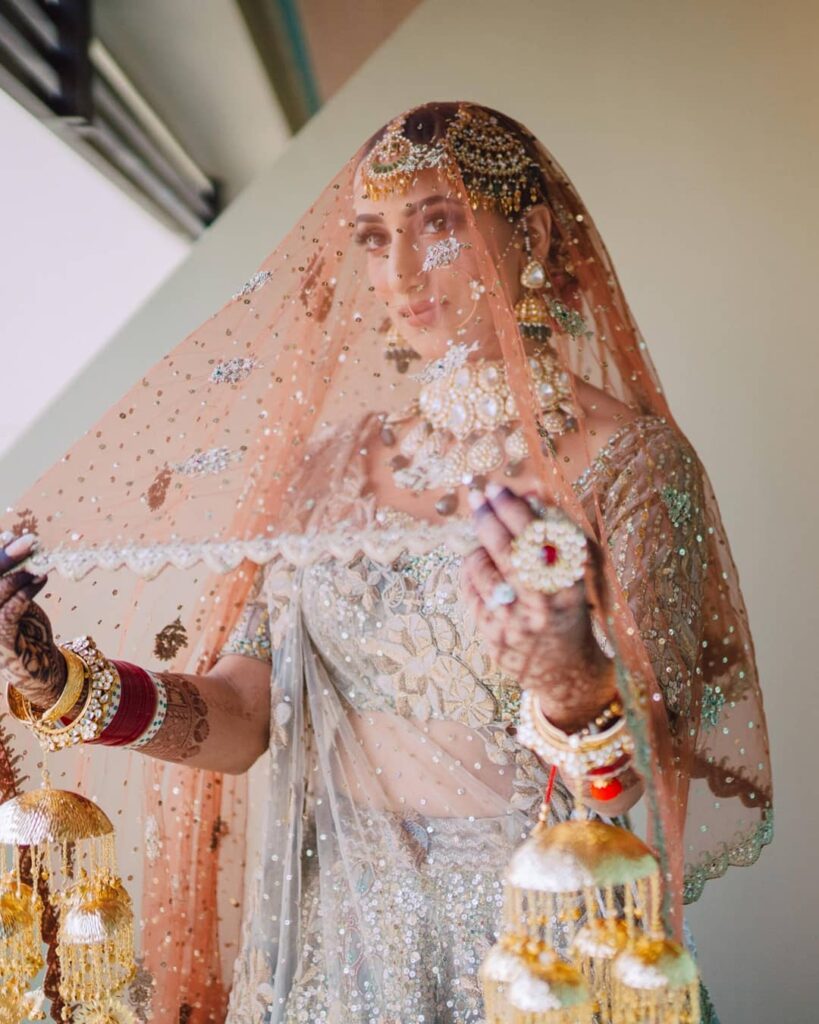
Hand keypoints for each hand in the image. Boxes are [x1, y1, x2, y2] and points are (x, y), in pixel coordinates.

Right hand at [0, 534, 65, 710]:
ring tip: (38, 563)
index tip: (9, 535)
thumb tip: (12, 540)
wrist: (37, 666)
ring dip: (18, 574)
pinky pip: (10, 610)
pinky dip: (26, 591)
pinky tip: (41, 579)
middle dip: (5, 557)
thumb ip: (8, 577)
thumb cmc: (23, 627)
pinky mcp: (0, 641)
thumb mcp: (11, 597)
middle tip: (29, 541)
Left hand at [461, 485, 617, 731]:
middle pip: (508, 549)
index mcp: (570, 587)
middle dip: (489, 516)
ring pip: (481, 566)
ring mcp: (514, 623)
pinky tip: (484, 570)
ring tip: (491, 547)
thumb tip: (532, 491)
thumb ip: (555, 532)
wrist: (567, 673)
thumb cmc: (569, 611)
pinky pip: (470, 588)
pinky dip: (474, 572)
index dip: (515, 509)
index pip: (539, 538)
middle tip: (480, 495)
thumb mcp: (573, 574)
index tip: (500, 488)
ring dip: (481, 548)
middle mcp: (543, 606)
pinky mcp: (492, 636)